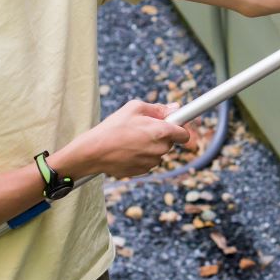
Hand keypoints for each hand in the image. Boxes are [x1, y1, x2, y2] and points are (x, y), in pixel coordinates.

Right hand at [75, 100, 193, 178]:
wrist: (94, 152)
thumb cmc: (113, 127)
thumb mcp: (135, 108)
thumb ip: (158, 108)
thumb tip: (175, 108)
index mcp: (162, 132)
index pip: (185, 134)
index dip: (181, 128)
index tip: (176, 124)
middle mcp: (160, 149)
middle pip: (170, 142)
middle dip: (161, 134)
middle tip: (143, 127)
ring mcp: (152, 162)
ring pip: (158, 152)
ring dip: (150, 146)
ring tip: (131, 139)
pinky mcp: (142, 171)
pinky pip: (148, 161)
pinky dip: (141, 155)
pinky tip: (127, 149)